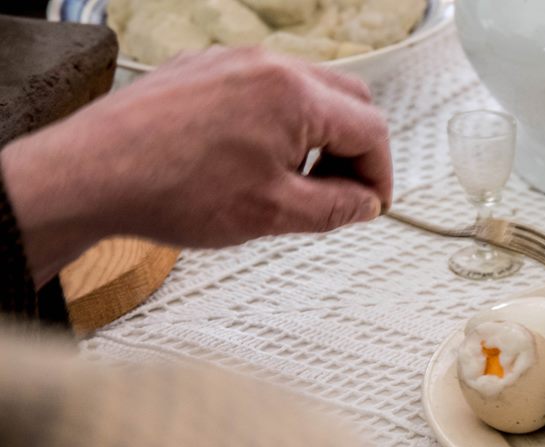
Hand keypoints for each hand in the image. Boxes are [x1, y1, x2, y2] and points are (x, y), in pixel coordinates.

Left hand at [0, 47, 392, 287]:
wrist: (92, 175)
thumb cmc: (170, 189)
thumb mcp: (274, 214)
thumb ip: (336, 209)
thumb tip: (363, 204)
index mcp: (294, 96)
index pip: (371, 129)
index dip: (379, 175)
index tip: (370, 204)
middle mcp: (266, 66)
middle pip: (347, 99)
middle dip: (354, 149)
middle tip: (340, 193)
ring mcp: (232, 62)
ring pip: (306, 91)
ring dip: (317, 135)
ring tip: (290, 181)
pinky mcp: (203, 69)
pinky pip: (263, 88)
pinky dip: (277, 122)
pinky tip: (252, 162)